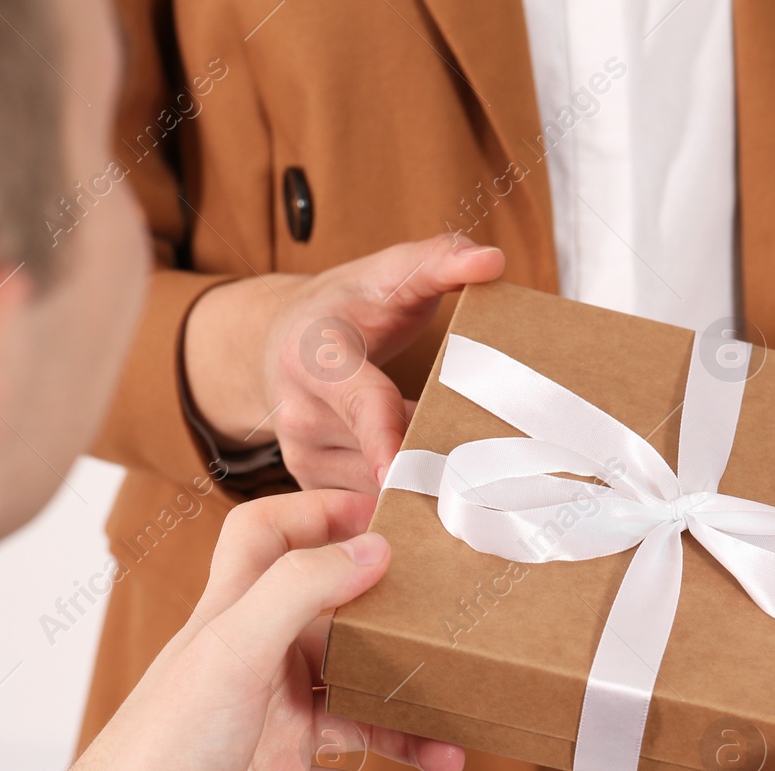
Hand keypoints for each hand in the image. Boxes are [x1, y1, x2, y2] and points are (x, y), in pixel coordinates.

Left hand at [54, 490, 465, 770]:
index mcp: (237, 618)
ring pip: (358, 718)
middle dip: (400, 649)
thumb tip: (371, 547)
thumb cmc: (161, 749)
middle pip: (342, 635)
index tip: (383, 517)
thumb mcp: (232, 653)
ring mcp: (270, 732)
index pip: (269, 536)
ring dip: (406, 737)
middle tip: (450, 654)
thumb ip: (300, 589)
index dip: (317, 513)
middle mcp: (258, 669)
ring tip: (447, 758)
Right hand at [184, 234, 506, 491]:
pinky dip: (404, 499)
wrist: (280, 345)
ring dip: (424, 482)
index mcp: (315, 357)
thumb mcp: (387, 274)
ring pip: (380, 488)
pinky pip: (368, 507)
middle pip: (384, 455)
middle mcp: (299, 414)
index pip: (360, 403)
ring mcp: (300, 459)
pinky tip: (430, 481)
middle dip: (437, 459)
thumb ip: (440, 261)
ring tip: (462, 464)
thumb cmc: (346, 308)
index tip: (400, 470)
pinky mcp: (311, 488)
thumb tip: (491, 259)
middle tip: (494, 463)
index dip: (383, 436)